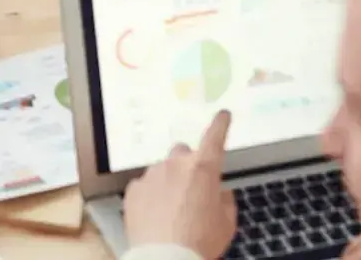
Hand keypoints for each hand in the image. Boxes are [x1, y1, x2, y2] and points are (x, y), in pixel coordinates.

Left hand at [124, 110, 235, 259]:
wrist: (165, 258)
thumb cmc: (200, 242)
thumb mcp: (226, 222)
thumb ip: (224, 199)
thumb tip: (219, 191)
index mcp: (203, 169)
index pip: (215, 137)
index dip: (221, 125)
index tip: (223, 115)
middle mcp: (175, 165)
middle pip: (183, 153)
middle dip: (189, 165)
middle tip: (193, 190)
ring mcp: (151, 175)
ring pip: (163, 170)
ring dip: (169, 182)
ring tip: (174, 212)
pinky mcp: (134, 189)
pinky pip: (146, 186)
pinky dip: (152, 196)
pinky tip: (157, 216)